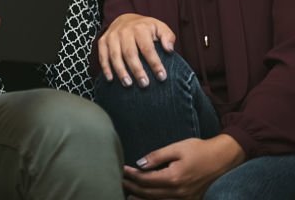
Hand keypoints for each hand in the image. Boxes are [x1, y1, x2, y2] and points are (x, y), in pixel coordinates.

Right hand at [98, 13, 175, 86]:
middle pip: (130, 53)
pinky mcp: (103, 41)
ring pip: (115, 56)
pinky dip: (105, 67)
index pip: (147, 48)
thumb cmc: (146, 28)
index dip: (155, 63)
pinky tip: (110, 79)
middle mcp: (124, 31)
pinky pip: (102, 55)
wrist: (125, 19)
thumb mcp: (160, 27)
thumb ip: (167, 37)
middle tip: (144, 84)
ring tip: (128, 84)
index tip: (161, 77)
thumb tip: (169, 49)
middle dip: (137, 70)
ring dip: (121, 71)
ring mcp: (112, 36)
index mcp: (140, 28)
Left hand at [122, 135, 244, 198]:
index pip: (146, 180)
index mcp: (174, 178)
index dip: (132, 176)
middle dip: (133, 188)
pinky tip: (147, 197)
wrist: (223, 159)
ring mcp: (186, 199)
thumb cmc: (200, 150)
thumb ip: (157, 156)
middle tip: (120, 181)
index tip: (121, 169)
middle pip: (149, 194)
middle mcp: (180, 193)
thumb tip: (139, 164)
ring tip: (128, 193)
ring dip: (142, 198)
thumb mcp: (176, 148)